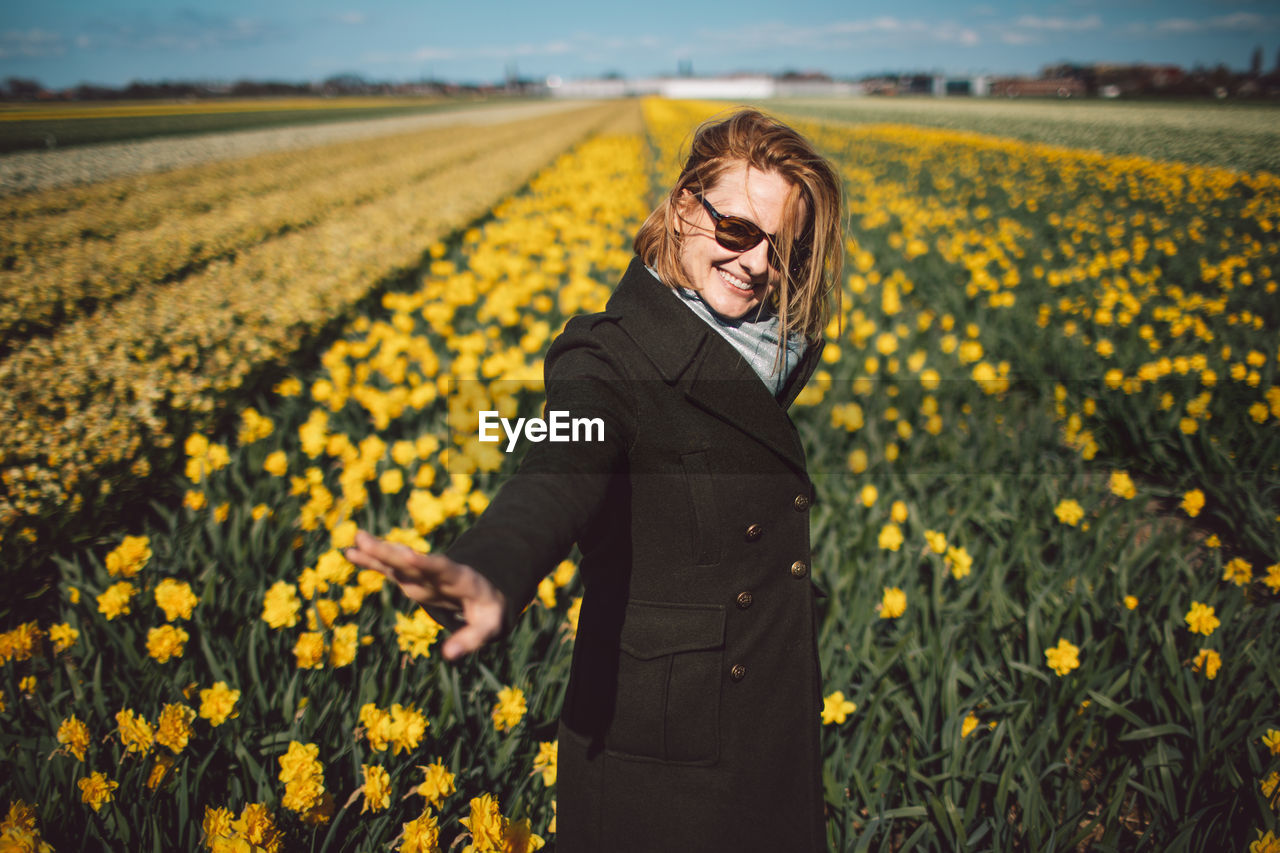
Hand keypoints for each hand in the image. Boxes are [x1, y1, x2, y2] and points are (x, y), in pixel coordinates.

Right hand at [345, 530, 504, 660]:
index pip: (442, 569)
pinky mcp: (412, 578)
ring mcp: (423, 573)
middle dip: (391, 552)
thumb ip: (471, 639)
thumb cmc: (488, 612)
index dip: (426, 564)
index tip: (410, 557)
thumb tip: (449, 655)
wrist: (486, 593)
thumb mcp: (489, 627)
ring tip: (356, 540)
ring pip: (398, 561)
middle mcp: (438, 571)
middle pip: (413, 561)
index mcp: (461, 578)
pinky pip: (390, 568)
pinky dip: (372, 561)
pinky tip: (351, 552)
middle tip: (367, 540)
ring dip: (378, 551)